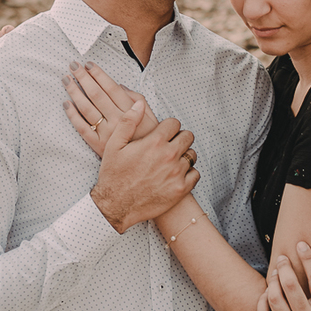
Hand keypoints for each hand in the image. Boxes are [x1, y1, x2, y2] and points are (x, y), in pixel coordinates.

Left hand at [64, 61, 160, 150]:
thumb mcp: (151, 116)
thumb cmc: (149, 138)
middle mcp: (117, 121)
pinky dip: (73, 116)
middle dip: (83, 78)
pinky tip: (66, 104)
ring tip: (66, 80)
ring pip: (86, 109)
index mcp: (130, 111)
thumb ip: (136, 99)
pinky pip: (82, 128)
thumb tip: (120, 86)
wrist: (147, 168)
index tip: (89, 64)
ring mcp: (106, 133)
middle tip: (73, 66)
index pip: (110, 87)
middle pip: (96, 94)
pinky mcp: (98, 145)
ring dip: (75, 92)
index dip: (98, 74)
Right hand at [89, 100, 199, 234]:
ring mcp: (176, 174)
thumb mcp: (115, 144)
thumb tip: (139, 104)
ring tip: (172, 161)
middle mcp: (169, 156)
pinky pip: (195, 174)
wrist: (115, 206)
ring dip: (184, 156)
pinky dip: (189, 174)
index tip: (163, 133)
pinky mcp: (180, 190)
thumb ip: (129, 121)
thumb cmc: (114, 175)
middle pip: (188, 136)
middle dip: (179, 138)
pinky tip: (176, 175)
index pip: (175, 123)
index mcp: (154, 142)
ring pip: (192, 155)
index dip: (168, 127)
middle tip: (169, 145)